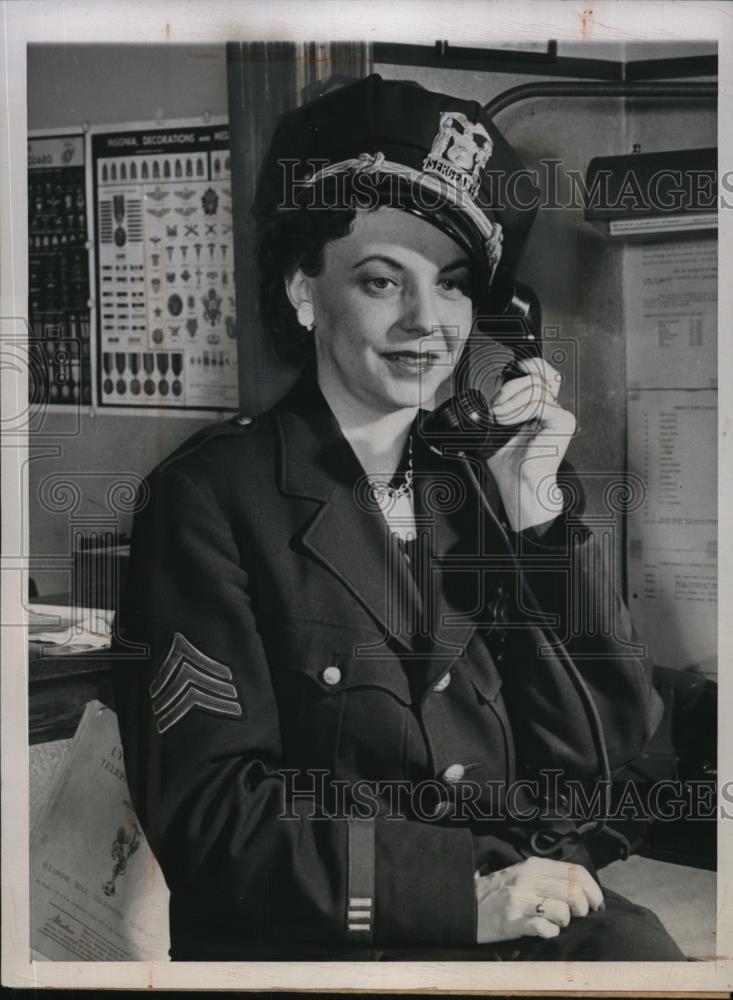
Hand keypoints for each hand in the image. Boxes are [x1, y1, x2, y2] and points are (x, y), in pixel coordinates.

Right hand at [475, 856, 603, 943]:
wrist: (466, 904)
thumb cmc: (500, 892)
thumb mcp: (523, 874)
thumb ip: (549, 876)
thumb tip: (584, 888)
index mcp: (534, 865)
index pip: (576, 871)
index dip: (593, 890)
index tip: (596, 904)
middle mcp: (528, 879)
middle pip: (574, 893)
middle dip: (583, 909)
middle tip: (576, 916)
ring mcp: (519, 900)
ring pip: (563, 913)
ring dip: (564, 923)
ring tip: (554, 923)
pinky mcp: (512, 922)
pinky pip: (545, 930)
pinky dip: (550, 934)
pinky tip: (542, 931)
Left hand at [486, 357, 575, 532]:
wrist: (520, 484)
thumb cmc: (511, 463)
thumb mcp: (499, 426)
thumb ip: (502, 404)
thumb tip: (495, 383)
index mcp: (541, 408)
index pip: (542, 374)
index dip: (527, 367)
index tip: (510, 371)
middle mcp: (553, 409)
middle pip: (542, 374)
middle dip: (513, 384)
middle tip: (498, 403)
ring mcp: (560, 414)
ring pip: (536, 387)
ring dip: (511, 400)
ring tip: (500, 417)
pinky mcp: (563, 421)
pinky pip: (538, 402)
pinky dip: (519, 410)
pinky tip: (509, 422)